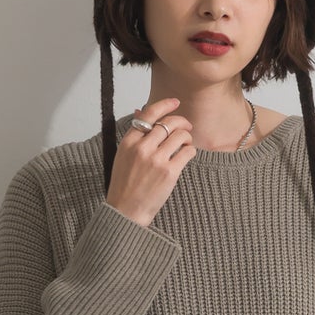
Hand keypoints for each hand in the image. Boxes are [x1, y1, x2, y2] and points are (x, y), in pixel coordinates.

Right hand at [105, 98, 194, 226]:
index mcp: (129, 142)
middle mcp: (142, 148)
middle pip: (168, 123)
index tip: (175, 102)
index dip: (165, 104)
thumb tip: (140, 111)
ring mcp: (156, 160)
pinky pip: (187, 152)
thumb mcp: (123, 156)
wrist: (126, 211)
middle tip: (186, 126)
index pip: (149, 114)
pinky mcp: (169, 172)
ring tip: (186, 143)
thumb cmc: (124, 186)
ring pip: (180, 135)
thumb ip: (134, 134)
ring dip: (187, 137)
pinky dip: (190, 150)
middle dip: (181, 122)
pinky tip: (188, 154)